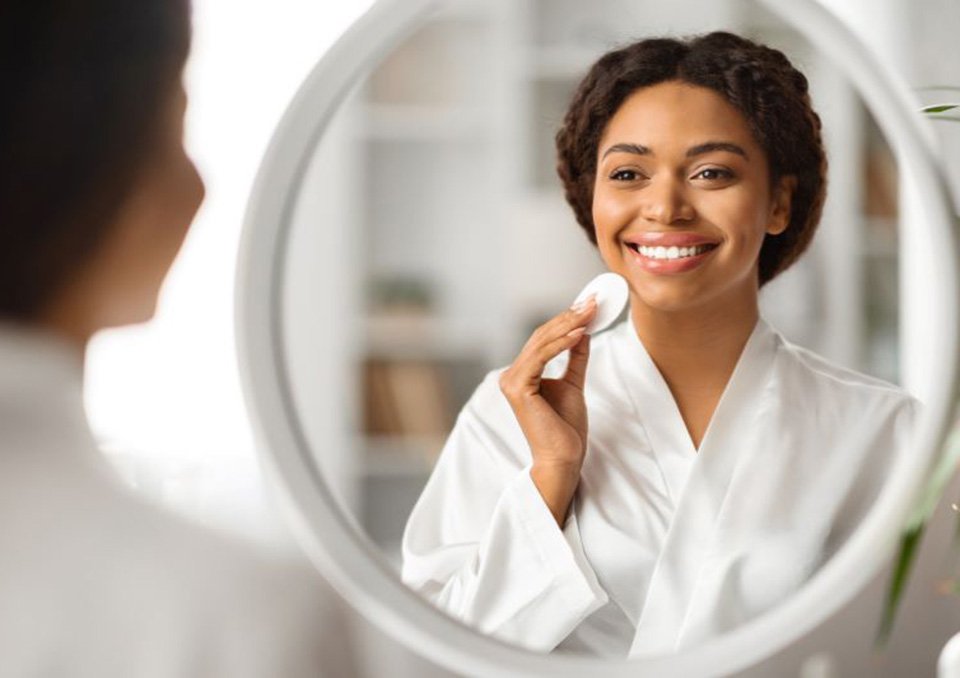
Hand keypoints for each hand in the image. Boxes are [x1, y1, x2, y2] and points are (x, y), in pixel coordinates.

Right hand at [498, 297, 596, 525]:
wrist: (563, 458)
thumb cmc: (565, 429)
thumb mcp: (573, 385)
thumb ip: (574, 358)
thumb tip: (582, 332)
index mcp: (521, 375)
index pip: (543, 339)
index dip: (566, 320)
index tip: (588, 305)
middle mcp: (510, 376)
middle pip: (541, 337)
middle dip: (569, 317)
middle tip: (591, 301)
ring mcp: (511, 381)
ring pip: (540, 343)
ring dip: (567, 325)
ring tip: (589, 312)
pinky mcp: (518, 388)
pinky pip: (541, 357)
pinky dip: (561, 343)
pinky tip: (579, 332)